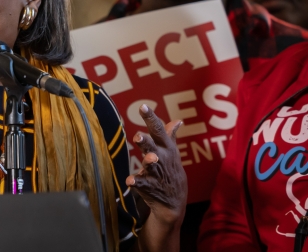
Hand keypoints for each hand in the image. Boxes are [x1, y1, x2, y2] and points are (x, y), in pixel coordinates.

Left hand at [126, 104, 187, 226]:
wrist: (173, 200)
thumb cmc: (170, 171)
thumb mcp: (172, 153)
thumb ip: (170, 136)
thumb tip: (177, 120)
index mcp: (165, 148)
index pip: (158, 130)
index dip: (150, 118)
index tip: (142, 107)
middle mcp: (162, 158)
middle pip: (153, 147)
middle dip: (147, 141)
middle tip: (139, 136)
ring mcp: (156, 173)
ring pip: (151, 165)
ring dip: (149, 161)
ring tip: (147, 158)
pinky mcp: (149, 186)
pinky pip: (142, 184)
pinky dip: (136, 182)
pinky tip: (130, 181)